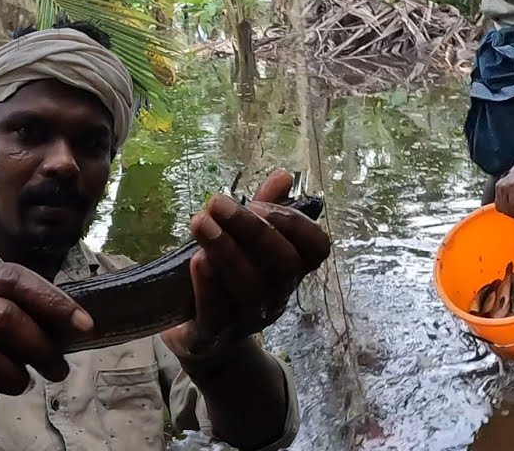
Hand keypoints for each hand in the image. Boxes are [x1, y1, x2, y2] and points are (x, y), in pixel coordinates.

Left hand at [162, 169, 330, 361]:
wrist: (202, 337)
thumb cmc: (227, 278)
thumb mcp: (244, 240)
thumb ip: (264, 209)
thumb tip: (283, 176)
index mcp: (290, 269)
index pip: (317, 248)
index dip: (296, 224)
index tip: (260, 203)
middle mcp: (277, 294)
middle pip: (283, 264)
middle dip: (254, 230)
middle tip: (218, 203)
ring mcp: (249, 318)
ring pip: (251, 287)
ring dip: (227, 251)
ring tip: (201, 223)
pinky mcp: (215, 335)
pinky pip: (217, 313)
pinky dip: (208, 286)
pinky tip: (196, 260)